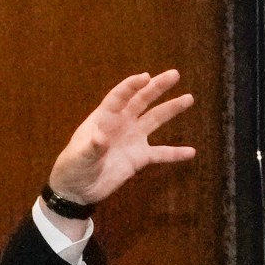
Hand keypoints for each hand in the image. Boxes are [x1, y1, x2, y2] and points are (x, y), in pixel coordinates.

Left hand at [47, 70, 197, 206]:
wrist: (78, 190)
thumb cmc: (72, 168)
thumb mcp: (78, 158)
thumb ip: (90, 148)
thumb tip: (100, 138)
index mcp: (104, 118)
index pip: (119, 96)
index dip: (132, 86)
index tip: (146, 77)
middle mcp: (121, 124)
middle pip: (142, 101)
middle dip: (157, 87)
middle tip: (175, 74)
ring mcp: (132, 139)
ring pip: (155, 119)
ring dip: (171, 109)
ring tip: (189, 98)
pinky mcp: (139, 158)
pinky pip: (161, 153)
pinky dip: (175, 153)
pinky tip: (191, 152)